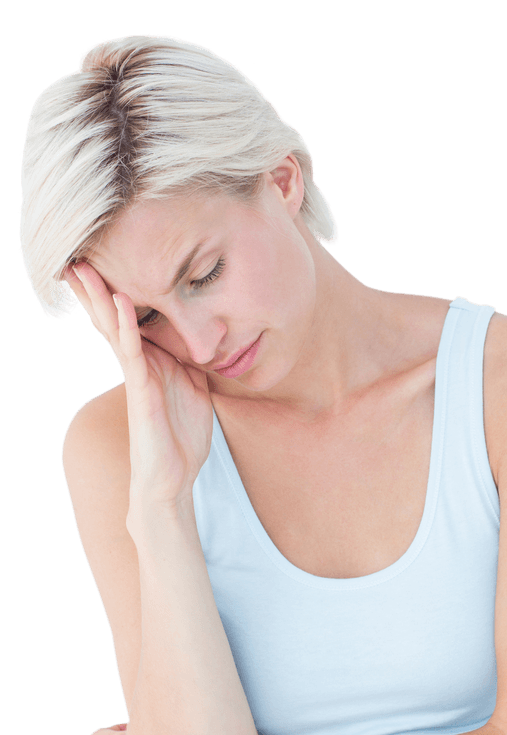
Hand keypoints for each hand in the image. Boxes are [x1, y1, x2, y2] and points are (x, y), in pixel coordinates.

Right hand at [66, 261, 213, 510]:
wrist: (173, 480)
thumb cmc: (181, 438)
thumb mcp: (196, 389)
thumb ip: (194, 361)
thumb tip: (203, 339)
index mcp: (151, 362)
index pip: (130, 320)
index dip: (116, 291)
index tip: (105, 260)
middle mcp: (138, 365)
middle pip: (113, 318)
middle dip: (96, 287)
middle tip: (75, 254)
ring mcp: (137, 378)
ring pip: (115, 330)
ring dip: (101, 298)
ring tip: (83, 268)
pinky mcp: (140, 393)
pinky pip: (132, 355)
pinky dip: (128, 329)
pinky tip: (122, 305)